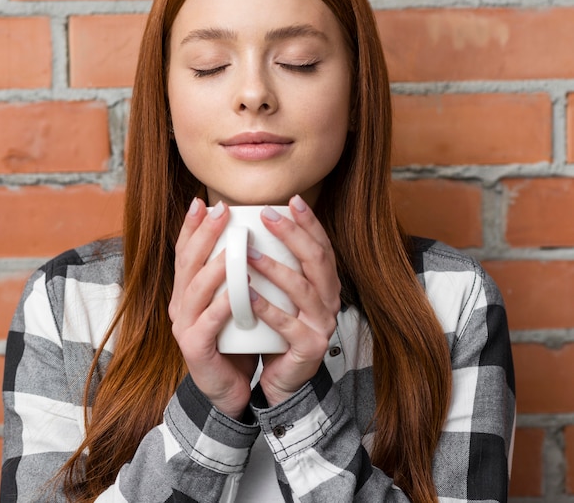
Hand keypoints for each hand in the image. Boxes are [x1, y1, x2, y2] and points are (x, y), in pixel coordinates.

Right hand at [169, 198, 257, 419]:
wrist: (230, 389)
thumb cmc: (236, 339)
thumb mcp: (232, 302)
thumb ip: (233, 275)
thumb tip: (249, 237)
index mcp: (187, 292)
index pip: (185, 253)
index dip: (192, 227)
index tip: (203, 202)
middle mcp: (181, 306)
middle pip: (188, 263)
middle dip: (204, 234)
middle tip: (221, 211)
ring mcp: (185, 327)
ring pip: (196, 289)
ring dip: (214, 264)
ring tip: (233, 243)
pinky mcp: (196, 349)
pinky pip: (210, 322)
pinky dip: (223, 304)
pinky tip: (237, 290)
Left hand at [247, 195, 341, 405]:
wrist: (283, 379)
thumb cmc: (277, 328)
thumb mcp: (281, 293)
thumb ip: (277, 264)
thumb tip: (253, 223)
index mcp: (325, 284)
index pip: (322, 246)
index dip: (309, 222)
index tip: (292, 200)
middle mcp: (330, 300)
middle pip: (316, 260)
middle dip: (293, 234)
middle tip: (267, 215)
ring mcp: (322, 324)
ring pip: (303, 289)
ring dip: (276, 268)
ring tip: (248, 253)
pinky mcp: (309, 347)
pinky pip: (287, 324)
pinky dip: (267, 308)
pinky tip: (248, 293)